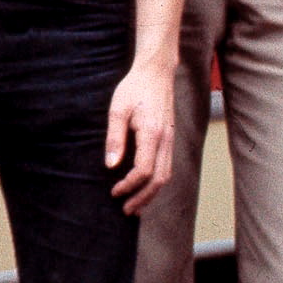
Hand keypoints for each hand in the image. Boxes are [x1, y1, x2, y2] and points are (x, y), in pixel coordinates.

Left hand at [105, 53, 176, 212]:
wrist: (156, 72)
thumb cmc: (134, 88)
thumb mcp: (117, 109)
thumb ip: (114, 138)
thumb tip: (110, 165)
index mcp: (153, 133)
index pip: (144, 170)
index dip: (129, 185)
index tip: (114, 192)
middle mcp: (166, 140)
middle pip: (160, 179)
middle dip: (143, 198)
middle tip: (125, 210)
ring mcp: (171, 140)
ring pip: (166, 175)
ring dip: (151, 194)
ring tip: (135, 206)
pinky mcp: (170, 138)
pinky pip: (166, 166)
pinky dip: (157, 182)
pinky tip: (144, 187)